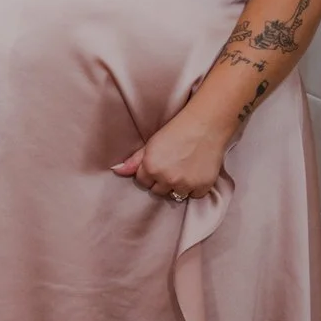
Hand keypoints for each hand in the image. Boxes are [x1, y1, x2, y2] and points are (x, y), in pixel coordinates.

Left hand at [113, 112, 229, 201]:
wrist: (205, 126)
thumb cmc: (177, 131)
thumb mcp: (151, 144)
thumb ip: (134, 161)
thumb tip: (115, 171)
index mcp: (151, 168)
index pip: (143, 182)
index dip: (149, 174)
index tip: (158, 165)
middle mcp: (167, 179)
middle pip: (157, 191)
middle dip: (161, 182)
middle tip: (171, 167)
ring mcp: (185, 184)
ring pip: (175, 195)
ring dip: (177, 187)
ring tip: (183, 171)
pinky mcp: (202, 187)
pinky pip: (194, 195)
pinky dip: (195, 188)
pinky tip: (196, 173)